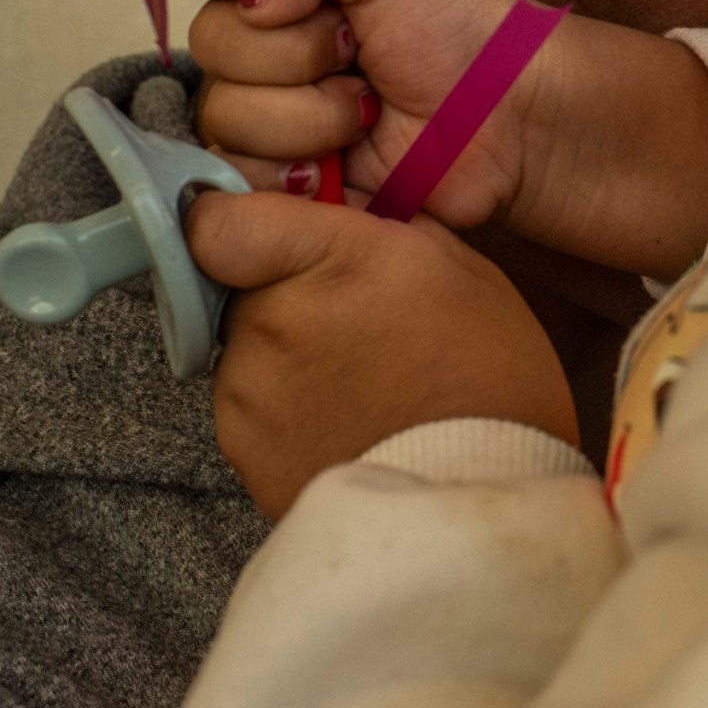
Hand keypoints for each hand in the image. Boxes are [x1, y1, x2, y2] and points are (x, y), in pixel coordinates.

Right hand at [166, 0, 707, 276]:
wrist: (512, 115)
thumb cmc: (459, 21)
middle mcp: (256, 39)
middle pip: (206, 42)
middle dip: (295, 49)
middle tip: (360, 50)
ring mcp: (263, 114)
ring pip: (224, 114)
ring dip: (310, 111)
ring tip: (370, 107)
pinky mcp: (278, 183)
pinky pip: (241, 176)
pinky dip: (302, 164)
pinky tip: (351, 155)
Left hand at [188, 191, 575, 519]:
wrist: (478, 495)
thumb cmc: (490, 378)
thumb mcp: (460, 270)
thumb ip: (379, 231)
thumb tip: (332, 212)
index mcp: (331, 259)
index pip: (217, 222)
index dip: (231, 225)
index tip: (261, 239)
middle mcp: (274, 318)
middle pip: (243, 287)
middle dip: (288, 299)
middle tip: (357, 332)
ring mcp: (249, 389)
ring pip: (248, 351)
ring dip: (288, 360)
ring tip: (362, 392)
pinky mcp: (241, 450)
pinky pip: (251, 410)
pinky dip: (287, 415)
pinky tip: (347, 427)